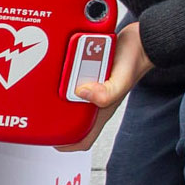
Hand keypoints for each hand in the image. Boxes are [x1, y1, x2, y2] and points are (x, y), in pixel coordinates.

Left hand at [58, 23, 148, 151]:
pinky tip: (56, 70)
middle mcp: (94, 102)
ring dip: (55, 94)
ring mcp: (90, 89)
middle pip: (68, 120)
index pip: (83, 138)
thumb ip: (108, 92)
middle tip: (44, 104)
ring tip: (49, 85)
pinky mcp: (86, 75)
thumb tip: (83, 94)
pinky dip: (61, 78)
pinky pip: (69, 81)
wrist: (140, 39)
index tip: (49, 139)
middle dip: (53, 116)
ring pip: (66, 99)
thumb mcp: (123, 77)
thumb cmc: (136, 58)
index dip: (65, 144)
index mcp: (102, 110)